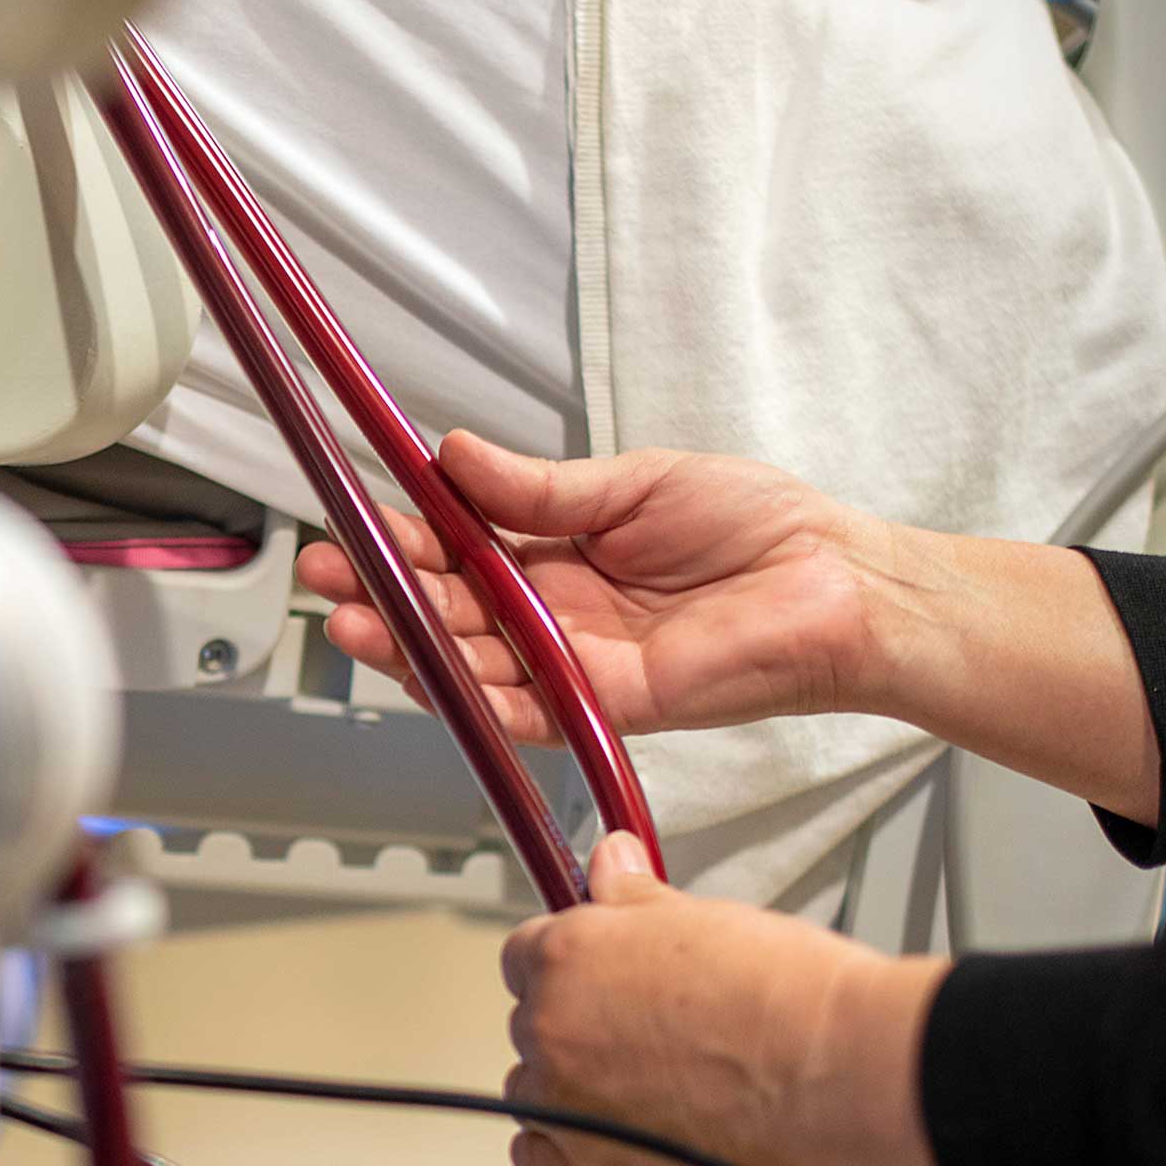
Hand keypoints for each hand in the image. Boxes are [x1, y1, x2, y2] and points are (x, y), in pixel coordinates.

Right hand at [295, 433, 893, 746]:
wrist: (836, 581)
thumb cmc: (759, 528)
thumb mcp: (633, 481)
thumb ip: (540, 486)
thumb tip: (454, 456)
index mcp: (559, 555)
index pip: (458, 553)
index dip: (402, 542)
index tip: (353, 523)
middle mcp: (555, 615)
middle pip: (447, 612)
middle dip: (381, 596)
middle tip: (328, 575)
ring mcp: (575, 664)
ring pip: (471, 665)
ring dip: (408, 646)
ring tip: (355, 621)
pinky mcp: (606, 703)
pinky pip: (526, 709)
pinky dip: (476, 695)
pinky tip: (428, 673)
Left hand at [500, 834, 970, 1165]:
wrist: (840, 1078)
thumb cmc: (789, 1001)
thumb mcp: (704, 919)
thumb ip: (633, 897)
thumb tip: (609, 863)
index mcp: (568, 956)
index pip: (527, 953)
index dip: (572, 966)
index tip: (605, 978)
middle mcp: (551, 1028)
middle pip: (535, 1022)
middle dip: (580, 1024)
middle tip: (650, 1032)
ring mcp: (564, 1102)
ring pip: (534, 1090)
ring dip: (573, 1087)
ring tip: (653, 1085)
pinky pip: (537, 1157)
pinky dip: (567, 1148)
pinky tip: (616, 1135)